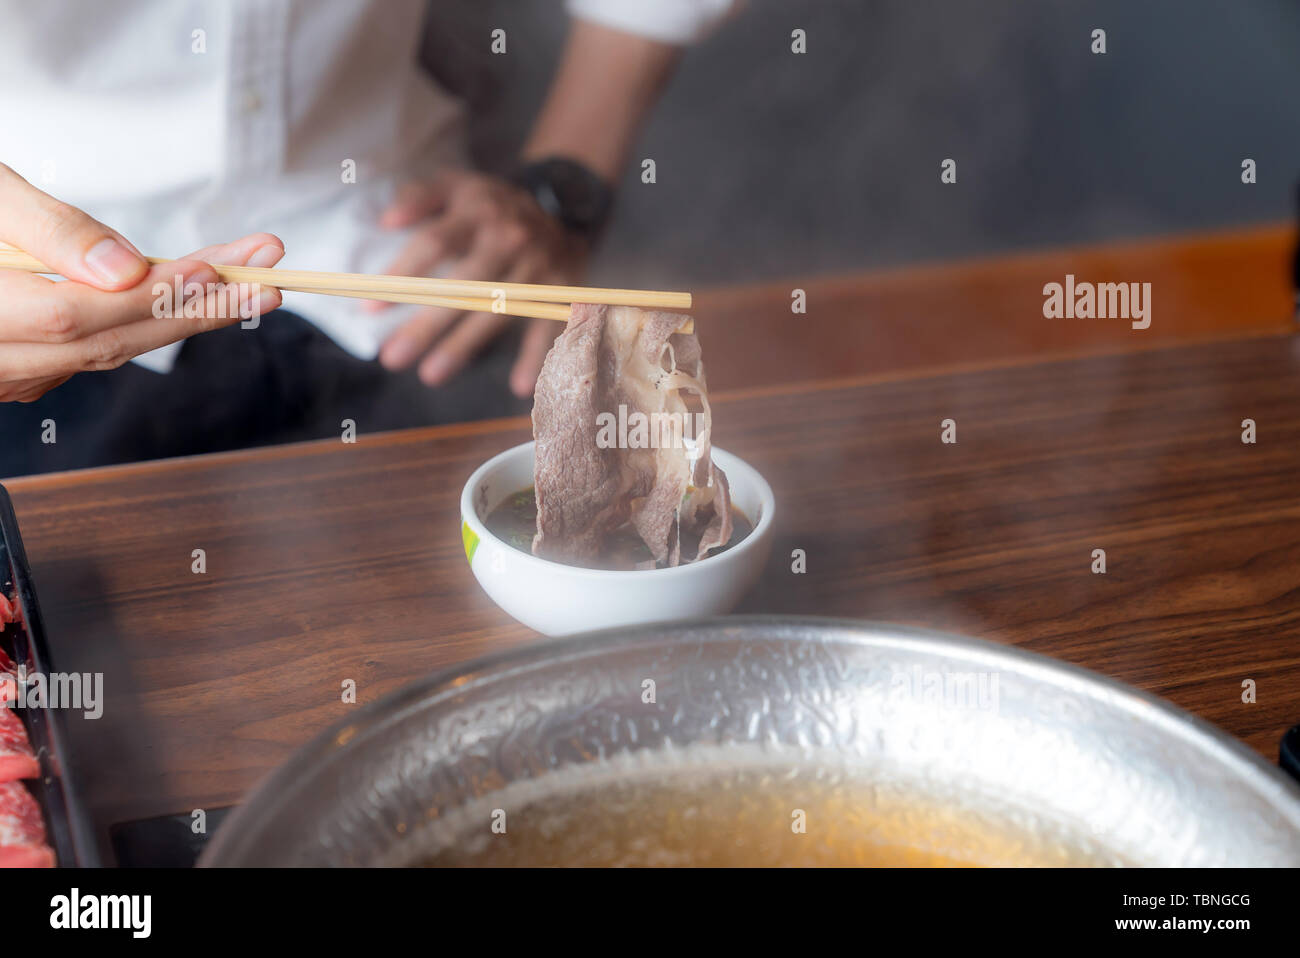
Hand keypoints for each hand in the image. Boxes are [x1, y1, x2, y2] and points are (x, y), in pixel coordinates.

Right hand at [0, 163, 283, 401]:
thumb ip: (48, 230)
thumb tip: (124, 269)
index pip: (77, 314)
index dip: (152, 295)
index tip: (220, 267)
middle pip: (107, 343)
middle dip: (196, 310)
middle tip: (271, 278)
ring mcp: (5, 372)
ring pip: (107, 352)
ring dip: (185, 319)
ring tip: (252, 285)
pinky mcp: (20, 369)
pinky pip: (93, 353)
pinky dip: (146, 324)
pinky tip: (192, 298)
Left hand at [372, 169, 584, 396]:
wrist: (563, 204)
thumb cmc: (492, 204)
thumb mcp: (457, 185)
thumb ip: (419, 196)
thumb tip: (385, 222)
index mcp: (478, 211)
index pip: (435, 243)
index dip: (403, 274)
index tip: (371, 310)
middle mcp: (509, 238)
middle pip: (464, 286)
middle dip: (426, 324)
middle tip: (393, 357)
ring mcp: (538, 266)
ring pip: (497, 312)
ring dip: (464, 346)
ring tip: (430, 375)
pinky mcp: (562, 288)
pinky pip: (548, 325)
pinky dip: (536, 356)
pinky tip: (520, 387)